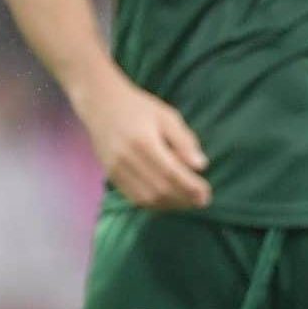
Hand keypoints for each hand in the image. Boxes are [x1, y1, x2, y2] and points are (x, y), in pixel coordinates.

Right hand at [74, 74, 210, 210]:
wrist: (100, 103)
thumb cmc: (138, 107)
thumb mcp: (167, 116)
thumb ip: (184, 140)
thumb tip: (201, 166)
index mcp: (144, 141)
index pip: (171, 173)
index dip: (190, 187)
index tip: (206, 193)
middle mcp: (127, 159)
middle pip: (159, 190)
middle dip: (183, 199)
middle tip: (201, 201)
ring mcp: (116, 169)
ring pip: (146, 199)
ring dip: (170, 205)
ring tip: (187, 201)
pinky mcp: (111, 175)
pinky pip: (134, 198)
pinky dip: (154, 204)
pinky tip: (168, 199)